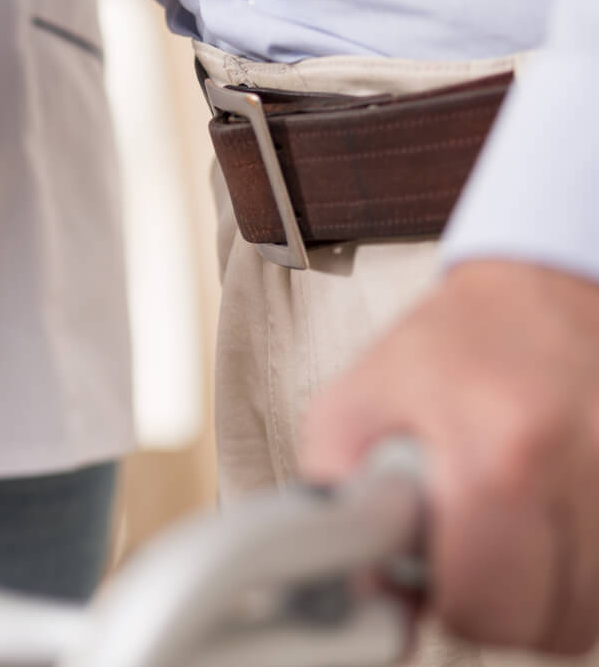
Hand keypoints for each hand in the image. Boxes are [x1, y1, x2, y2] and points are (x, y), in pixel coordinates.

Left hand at [301, 260, 598, 653]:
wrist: (538, 291)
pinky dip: (580, 571)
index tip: (432, 573)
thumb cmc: (448, 348)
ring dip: (544, 594)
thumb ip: (340, 506)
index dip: (449, 601)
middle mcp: (579, 465)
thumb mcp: (353, 408)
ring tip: (505, 528)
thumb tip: (362, 596)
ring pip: (591, 613)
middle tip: (467, 553)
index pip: (488, 598)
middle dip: (497, 604)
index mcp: (498, 448)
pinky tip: (545, 524)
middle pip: (552, 622)